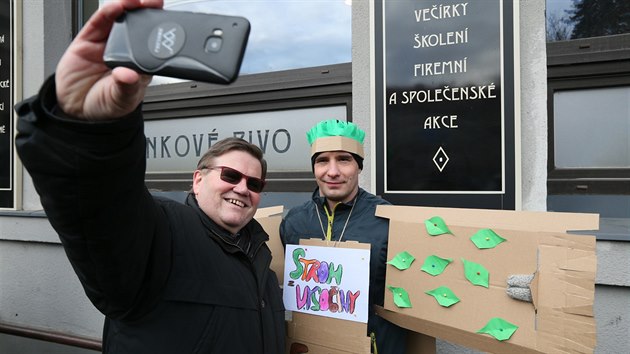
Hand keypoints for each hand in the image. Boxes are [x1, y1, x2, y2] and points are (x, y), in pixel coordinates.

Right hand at [55, 0, 162, 120]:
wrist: (78, 111)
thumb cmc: (106, 105)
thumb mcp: (121, 100)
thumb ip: (126, 86)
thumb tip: (129, 75)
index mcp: (140, 63)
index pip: (154, 42)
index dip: (161, 28)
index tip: (169, 19)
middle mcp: (125, 50)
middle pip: (138, 25)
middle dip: (147, 10)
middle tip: (155, 2)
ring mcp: (107, 43)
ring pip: (119, 19)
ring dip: (128, 6)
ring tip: (136, 1)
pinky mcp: (88, 40)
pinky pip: (98, 23)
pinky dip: (107, 12)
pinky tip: (116, 6)